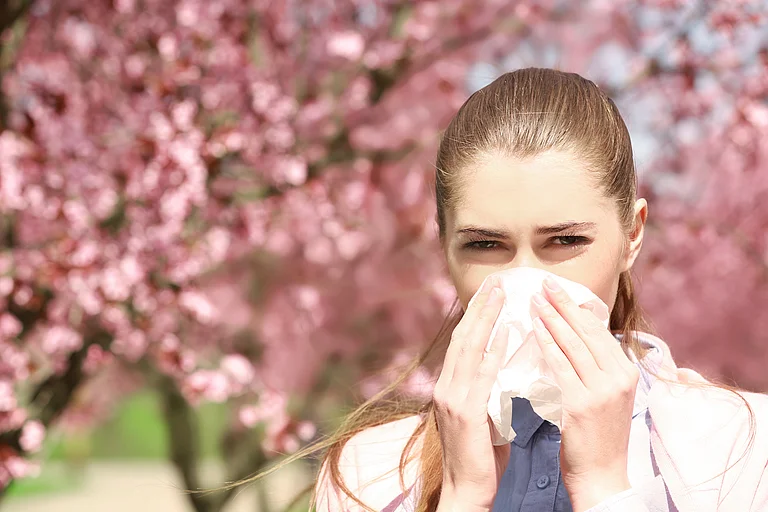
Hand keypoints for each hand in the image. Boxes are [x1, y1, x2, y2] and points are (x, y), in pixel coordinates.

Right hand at [433, 276, 510, 510]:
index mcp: (450, 388)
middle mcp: (446, 388)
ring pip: (468, 349)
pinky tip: (504, 334)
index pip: (462, 345)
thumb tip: (508, 368)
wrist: (466, 491)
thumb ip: (491, 392)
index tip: (490, 295)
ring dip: (485, 320)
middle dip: (480, 309)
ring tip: (500, 296)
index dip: (475, 318)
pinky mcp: (465, 413)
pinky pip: (480, 375)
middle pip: (462, 339)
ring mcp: (452, 399)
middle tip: (496, 283)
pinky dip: (492, 351)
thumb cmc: (482, 458)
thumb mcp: (485, 418)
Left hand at [531, 276, 637, 511]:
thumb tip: (576, 339)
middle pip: (586, 332)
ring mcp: (602, 390)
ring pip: (572, 345)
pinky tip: (534, 330)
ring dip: (551, 319)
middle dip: (563, 304)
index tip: (559, 289)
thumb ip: (596, 368)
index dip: (577, 308)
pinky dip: (546, 345)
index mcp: (626, 372)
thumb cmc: (598, 437)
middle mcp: (619, 377)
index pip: (599, 331)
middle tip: (544, 283)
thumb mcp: (607, 396)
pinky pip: (560, 367)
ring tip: (534, 299)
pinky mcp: (582, 404)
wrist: (602, 477)